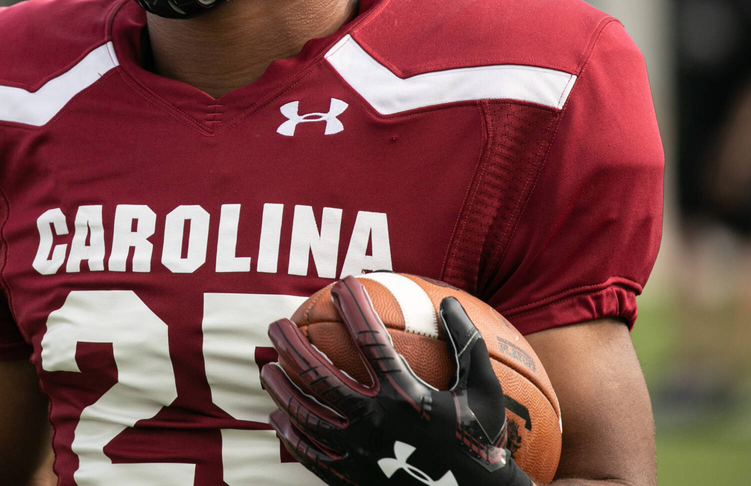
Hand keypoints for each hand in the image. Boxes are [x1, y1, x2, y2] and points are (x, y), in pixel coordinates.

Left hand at [261, 276, 532, 485]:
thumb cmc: (480, 441)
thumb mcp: (484, 391)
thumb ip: (468, 343)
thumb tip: (448, 300)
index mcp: (404, 395)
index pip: (369, 340)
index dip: (354, 308)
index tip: (341, 285)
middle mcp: (374, 421)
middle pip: (319, 376)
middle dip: (291, 346)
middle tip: (275, 325)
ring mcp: (359, 452)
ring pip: (306, 415)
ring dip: (281, 389)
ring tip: (266, 370)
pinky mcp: (352, 478)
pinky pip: (311, 455)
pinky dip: (291, 434)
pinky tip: (277, 418)